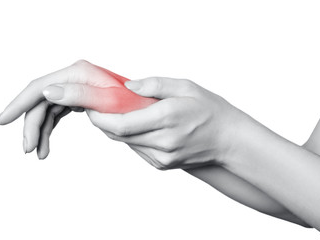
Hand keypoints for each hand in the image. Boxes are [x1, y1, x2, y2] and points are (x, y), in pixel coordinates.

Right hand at [0, 60, 156, 157]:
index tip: (2, 121)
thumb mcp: (112, 101)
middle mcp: (77, 78)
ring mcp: (78, 88)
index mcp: (81, 75)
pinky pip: (57, 113)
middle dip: (30, 124)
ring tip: (38, 152)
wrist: (155, 110)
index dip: (20, 103)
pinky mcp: (81, 99)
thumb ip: (81, 94)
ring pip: (47, 108)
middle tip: (27, 149)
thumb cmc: (140, 105)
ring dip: (39, 130)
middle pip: (41, 99)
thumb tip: (48, 91)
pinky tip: (46, 144)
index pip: (41, 87)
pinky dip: (50, 128)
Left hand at [87, 77, 243, 169]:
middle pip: (119, 135)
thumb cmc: (210, 111)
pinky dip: (130, 136)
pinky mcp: (161, 165)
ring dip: (116, 128)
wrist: (228, 141)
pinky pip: (136, 149)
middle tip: (98, 106)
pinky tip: (137, 125)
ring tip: (118, 112)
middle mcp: (163, 142)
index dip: (100, 117)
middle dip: (103, 121)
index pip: (121, 124)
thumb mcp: (186, 87)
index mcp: (168, 118)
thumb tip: (128, 87)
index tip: (91, 106)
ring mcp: (162, 157)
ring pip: (125, 143)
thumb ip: (154, 85)